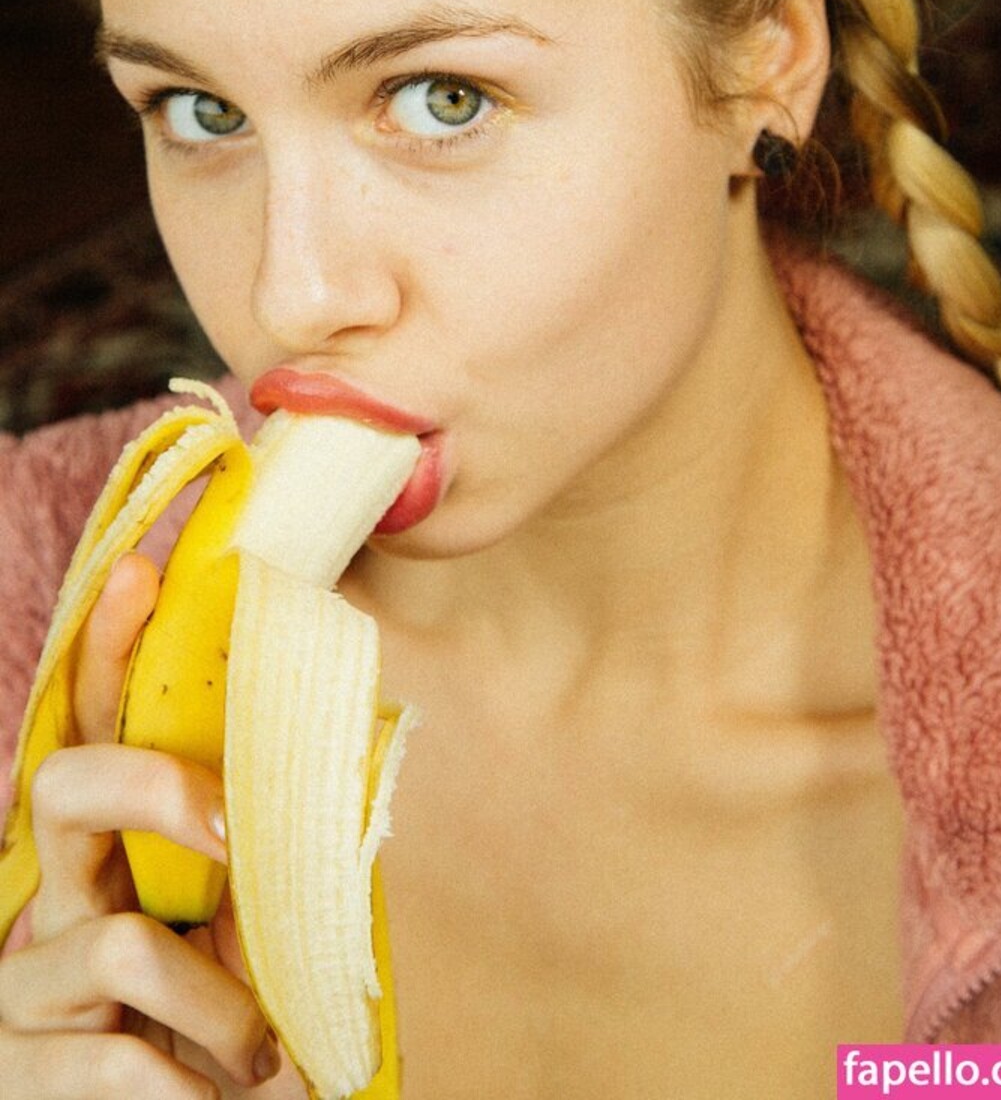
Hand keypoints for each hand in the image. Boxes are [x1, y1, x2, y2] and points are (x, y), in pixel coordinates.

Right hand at [0, 554, 281, 1096]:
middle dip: (155, 786)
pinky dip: (192, 1095)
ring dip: (220, 1009)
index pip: (95, 728)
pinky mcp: (18, 1072)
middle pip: (61, 784)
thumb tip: (347, 746)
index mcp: (109, 856)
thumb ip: (267, 859)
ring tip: (260, 1061)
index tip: (141, 573)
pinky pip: (118, 1064)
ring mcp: (20, 985)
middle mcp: (51, 899)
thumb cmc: (223, 1029)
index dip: (106, 649)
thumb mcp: (248, 935)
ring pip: (122, 946)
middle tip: (233, 832)